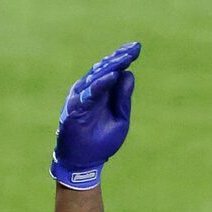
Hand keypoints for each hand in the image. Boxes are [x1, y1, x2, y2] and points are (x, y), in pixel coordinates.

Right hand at [50, 44, 140, 189]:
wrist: (84, 163)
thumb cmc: (101, 143)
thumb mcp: (120, 120)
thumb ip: (123, 99)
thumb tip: (130, 74)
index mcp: (103, 93)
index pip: (113, 69)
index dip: (124, 57)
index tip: (136, 47)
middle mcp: (91, 91)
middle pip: (105, 68)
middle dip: (120, 57)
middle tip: (134, 48)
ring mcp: (81, 98)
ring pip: (97, 77)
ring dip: (111, 66)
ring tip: (125, 57)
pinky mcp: (75, 108)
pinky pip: (89, 94)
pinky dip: (100, 85)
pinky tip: (112, 76)